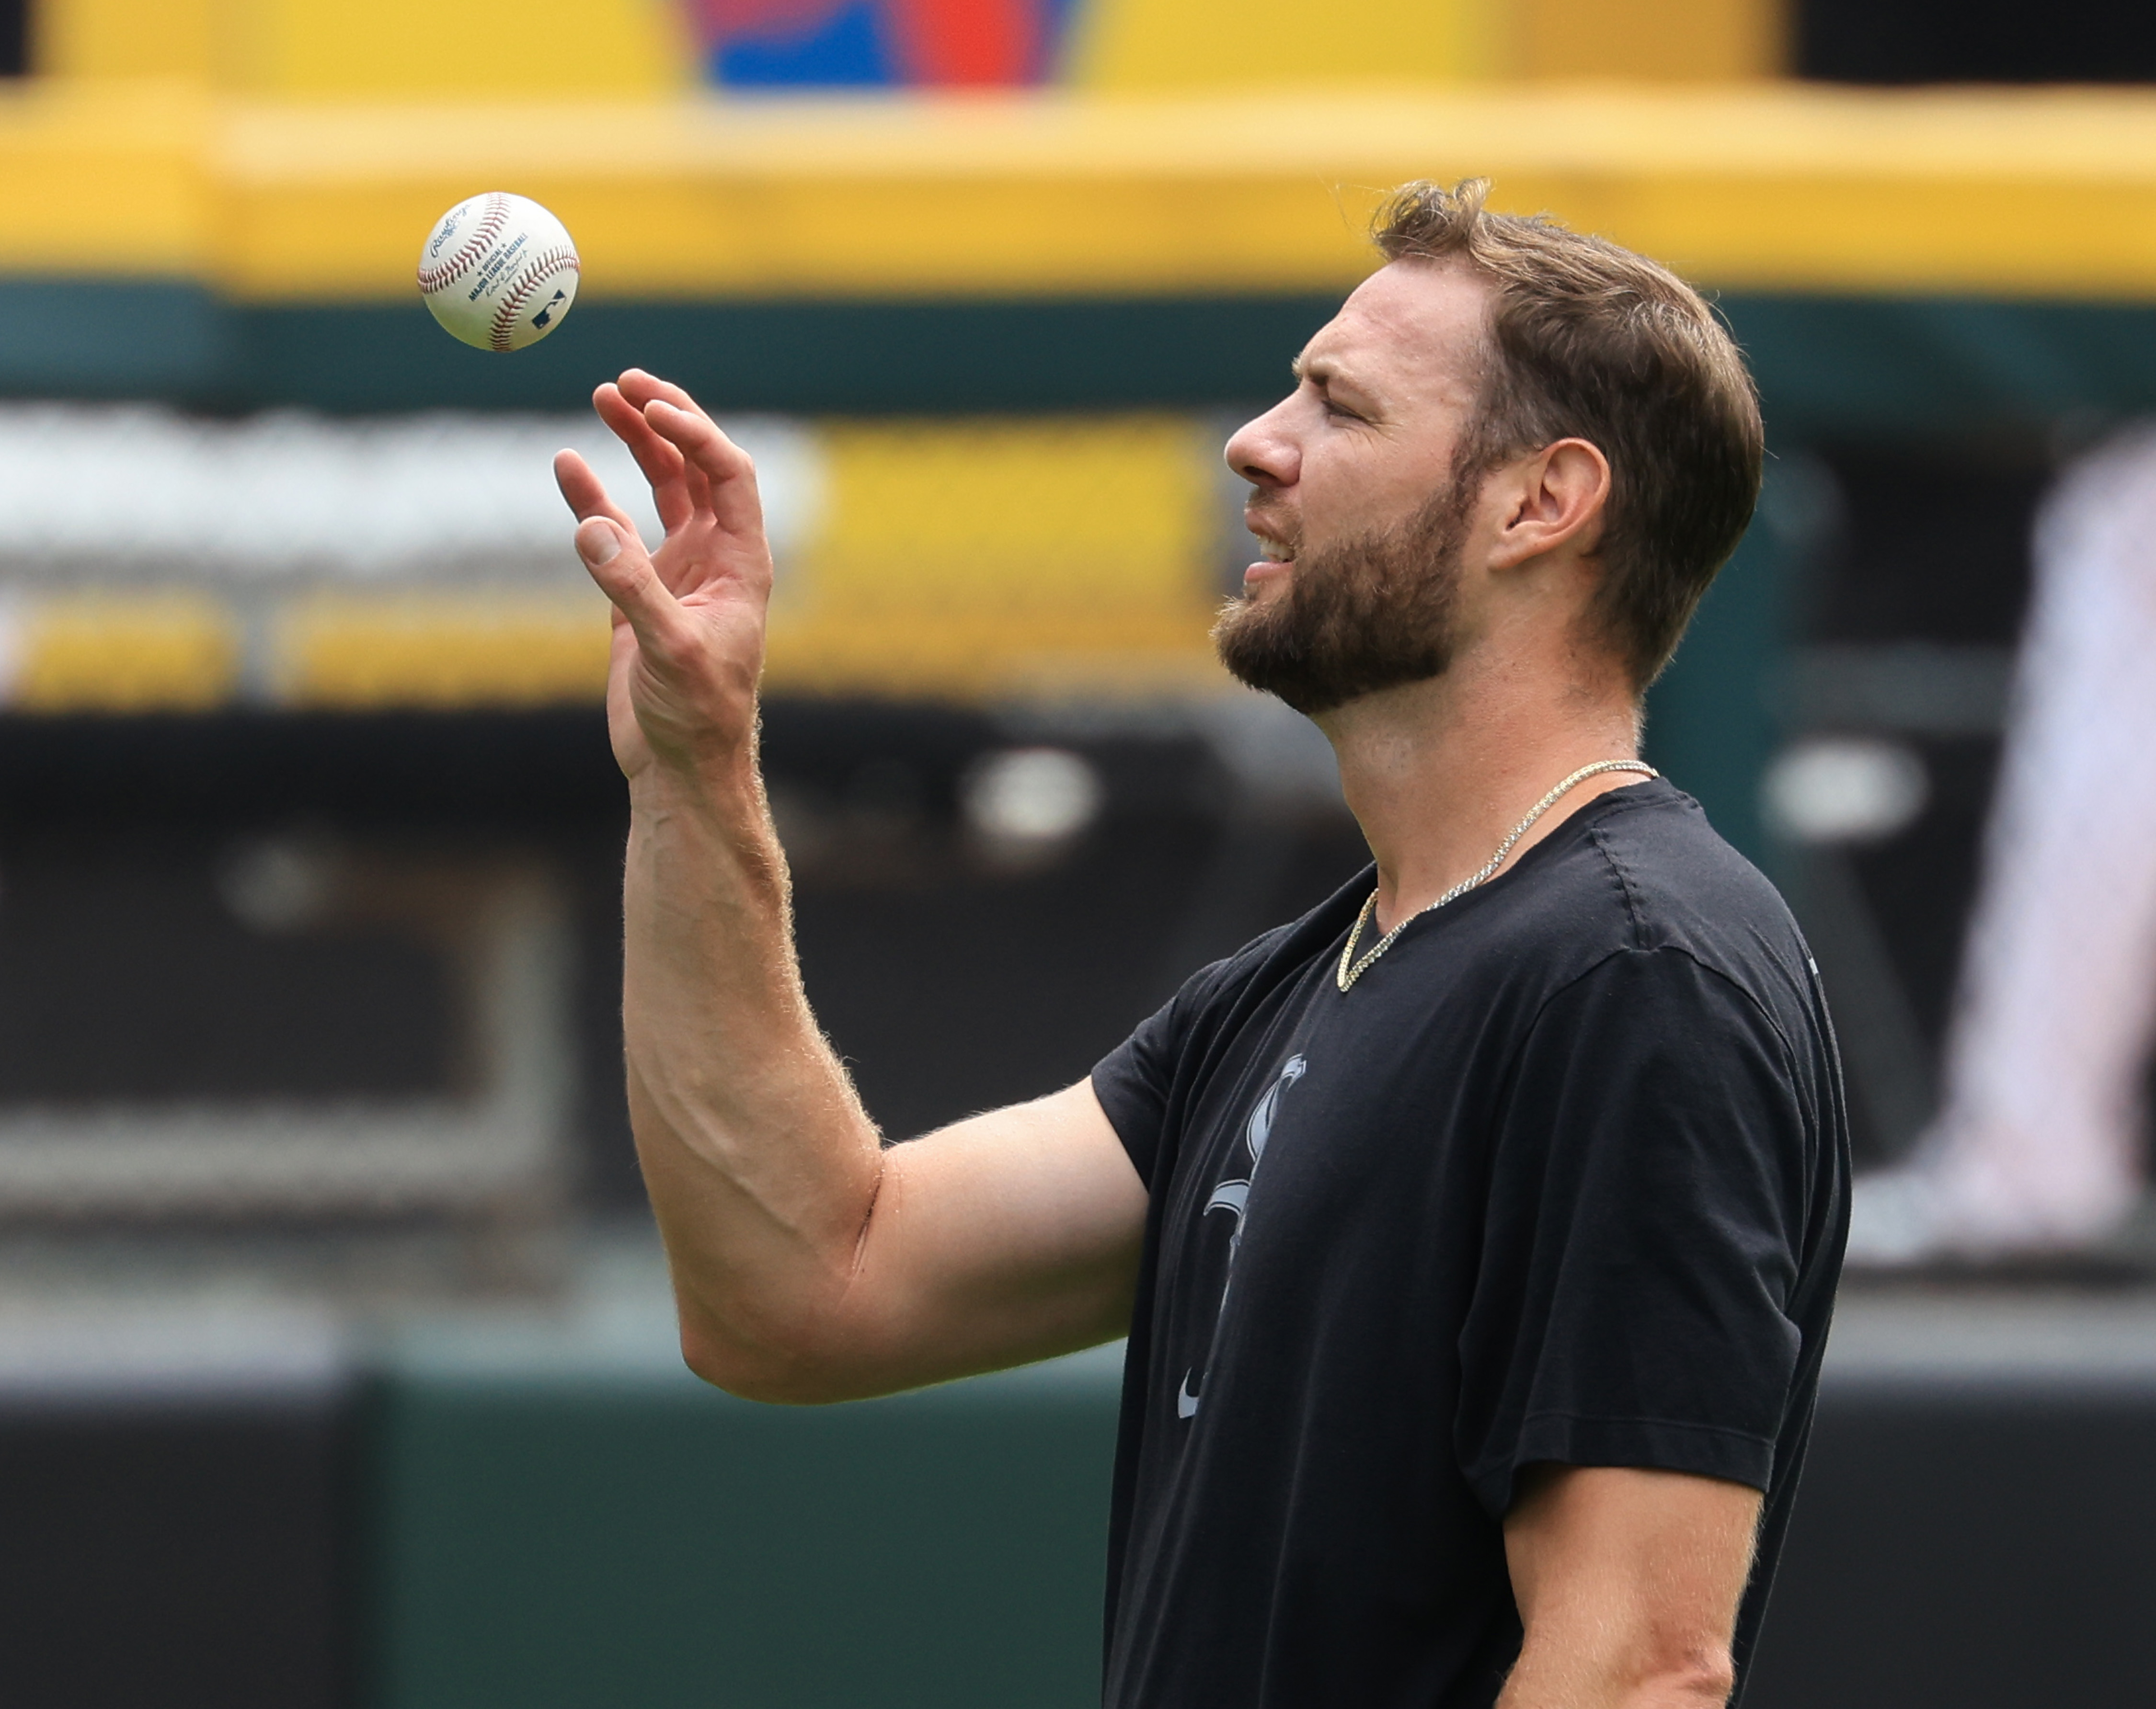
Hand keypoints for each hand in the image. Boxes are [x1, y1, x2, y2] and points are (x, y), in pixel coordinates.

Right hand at [554, 370, 774, 781]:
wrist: (680, 765)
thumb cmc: (695, 714)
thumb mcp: (667, 651)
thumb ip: (632, 589)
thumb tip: (593, 530)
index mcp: (743, 562)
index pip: (730, 474)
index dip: (697, 432)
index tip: (653, 407)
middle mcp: (715, 557)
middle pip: (698, 466)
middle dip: (667, 419)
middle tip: (627, 381)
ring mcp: (678, 570)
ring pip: (662, 487)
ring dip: (636, 442)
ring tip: (603, 397)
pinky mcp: (640, 591)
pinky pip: (617, 528)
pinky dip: (593, 495)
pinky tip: (568, 463)